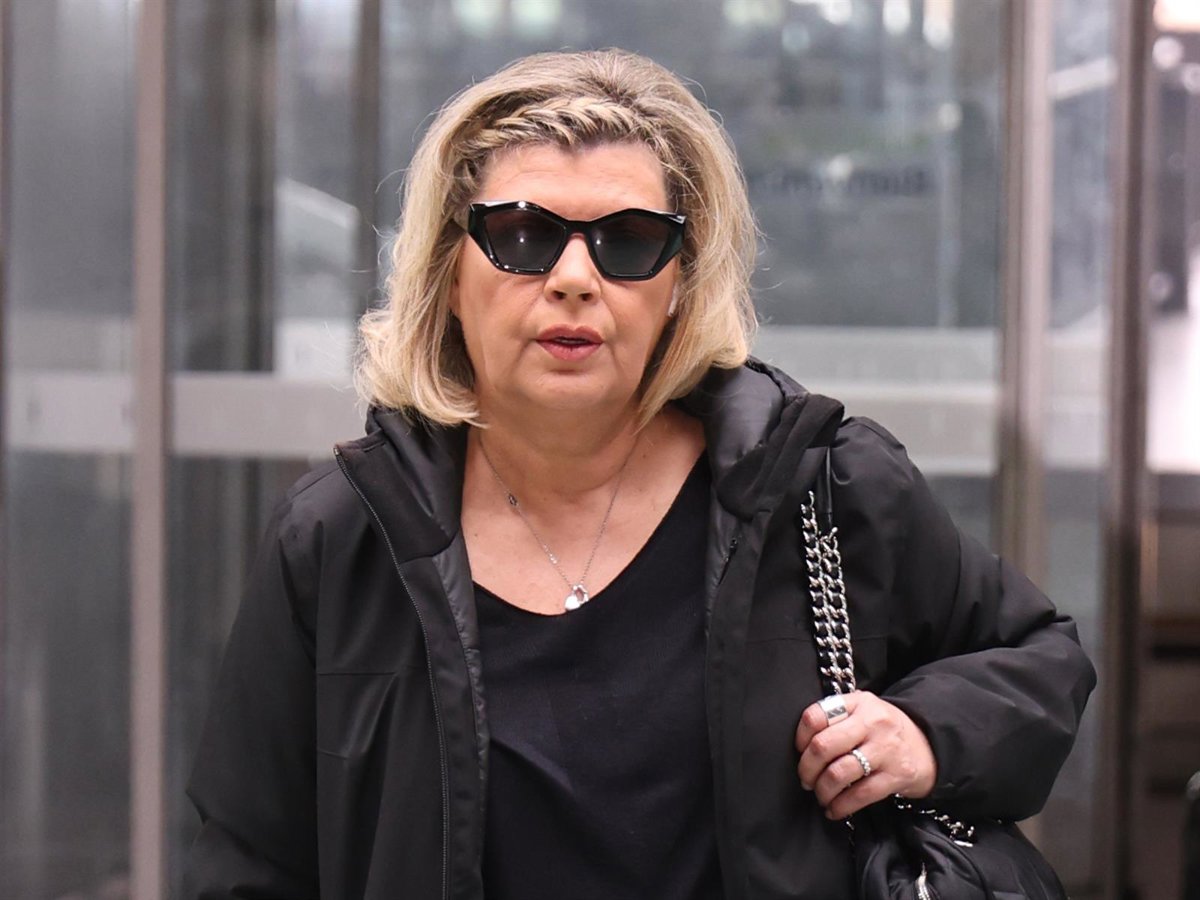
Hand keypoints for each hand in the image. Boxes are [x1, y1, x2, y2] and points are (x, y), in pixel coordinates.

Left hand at [794, 691, 936, 819]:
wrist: (929, 745)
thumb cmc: (884, 730)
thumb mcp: (863, 711)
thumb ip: (837, 718)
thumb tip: (802, 745)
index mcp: (859, 703)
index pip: (816, 715)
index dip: (800, 736)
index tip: (799, 750)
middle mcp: (872, 722)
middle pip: (823, 746)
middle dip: (806, 768)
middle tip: (805, 779)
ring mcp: (885, 749)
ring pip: (838, 773)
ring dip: (822, 790)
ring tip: (820, 795)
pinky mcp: (896, 776)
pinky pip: (860, 795)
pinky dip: (840, 806)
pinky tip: (834, 810)